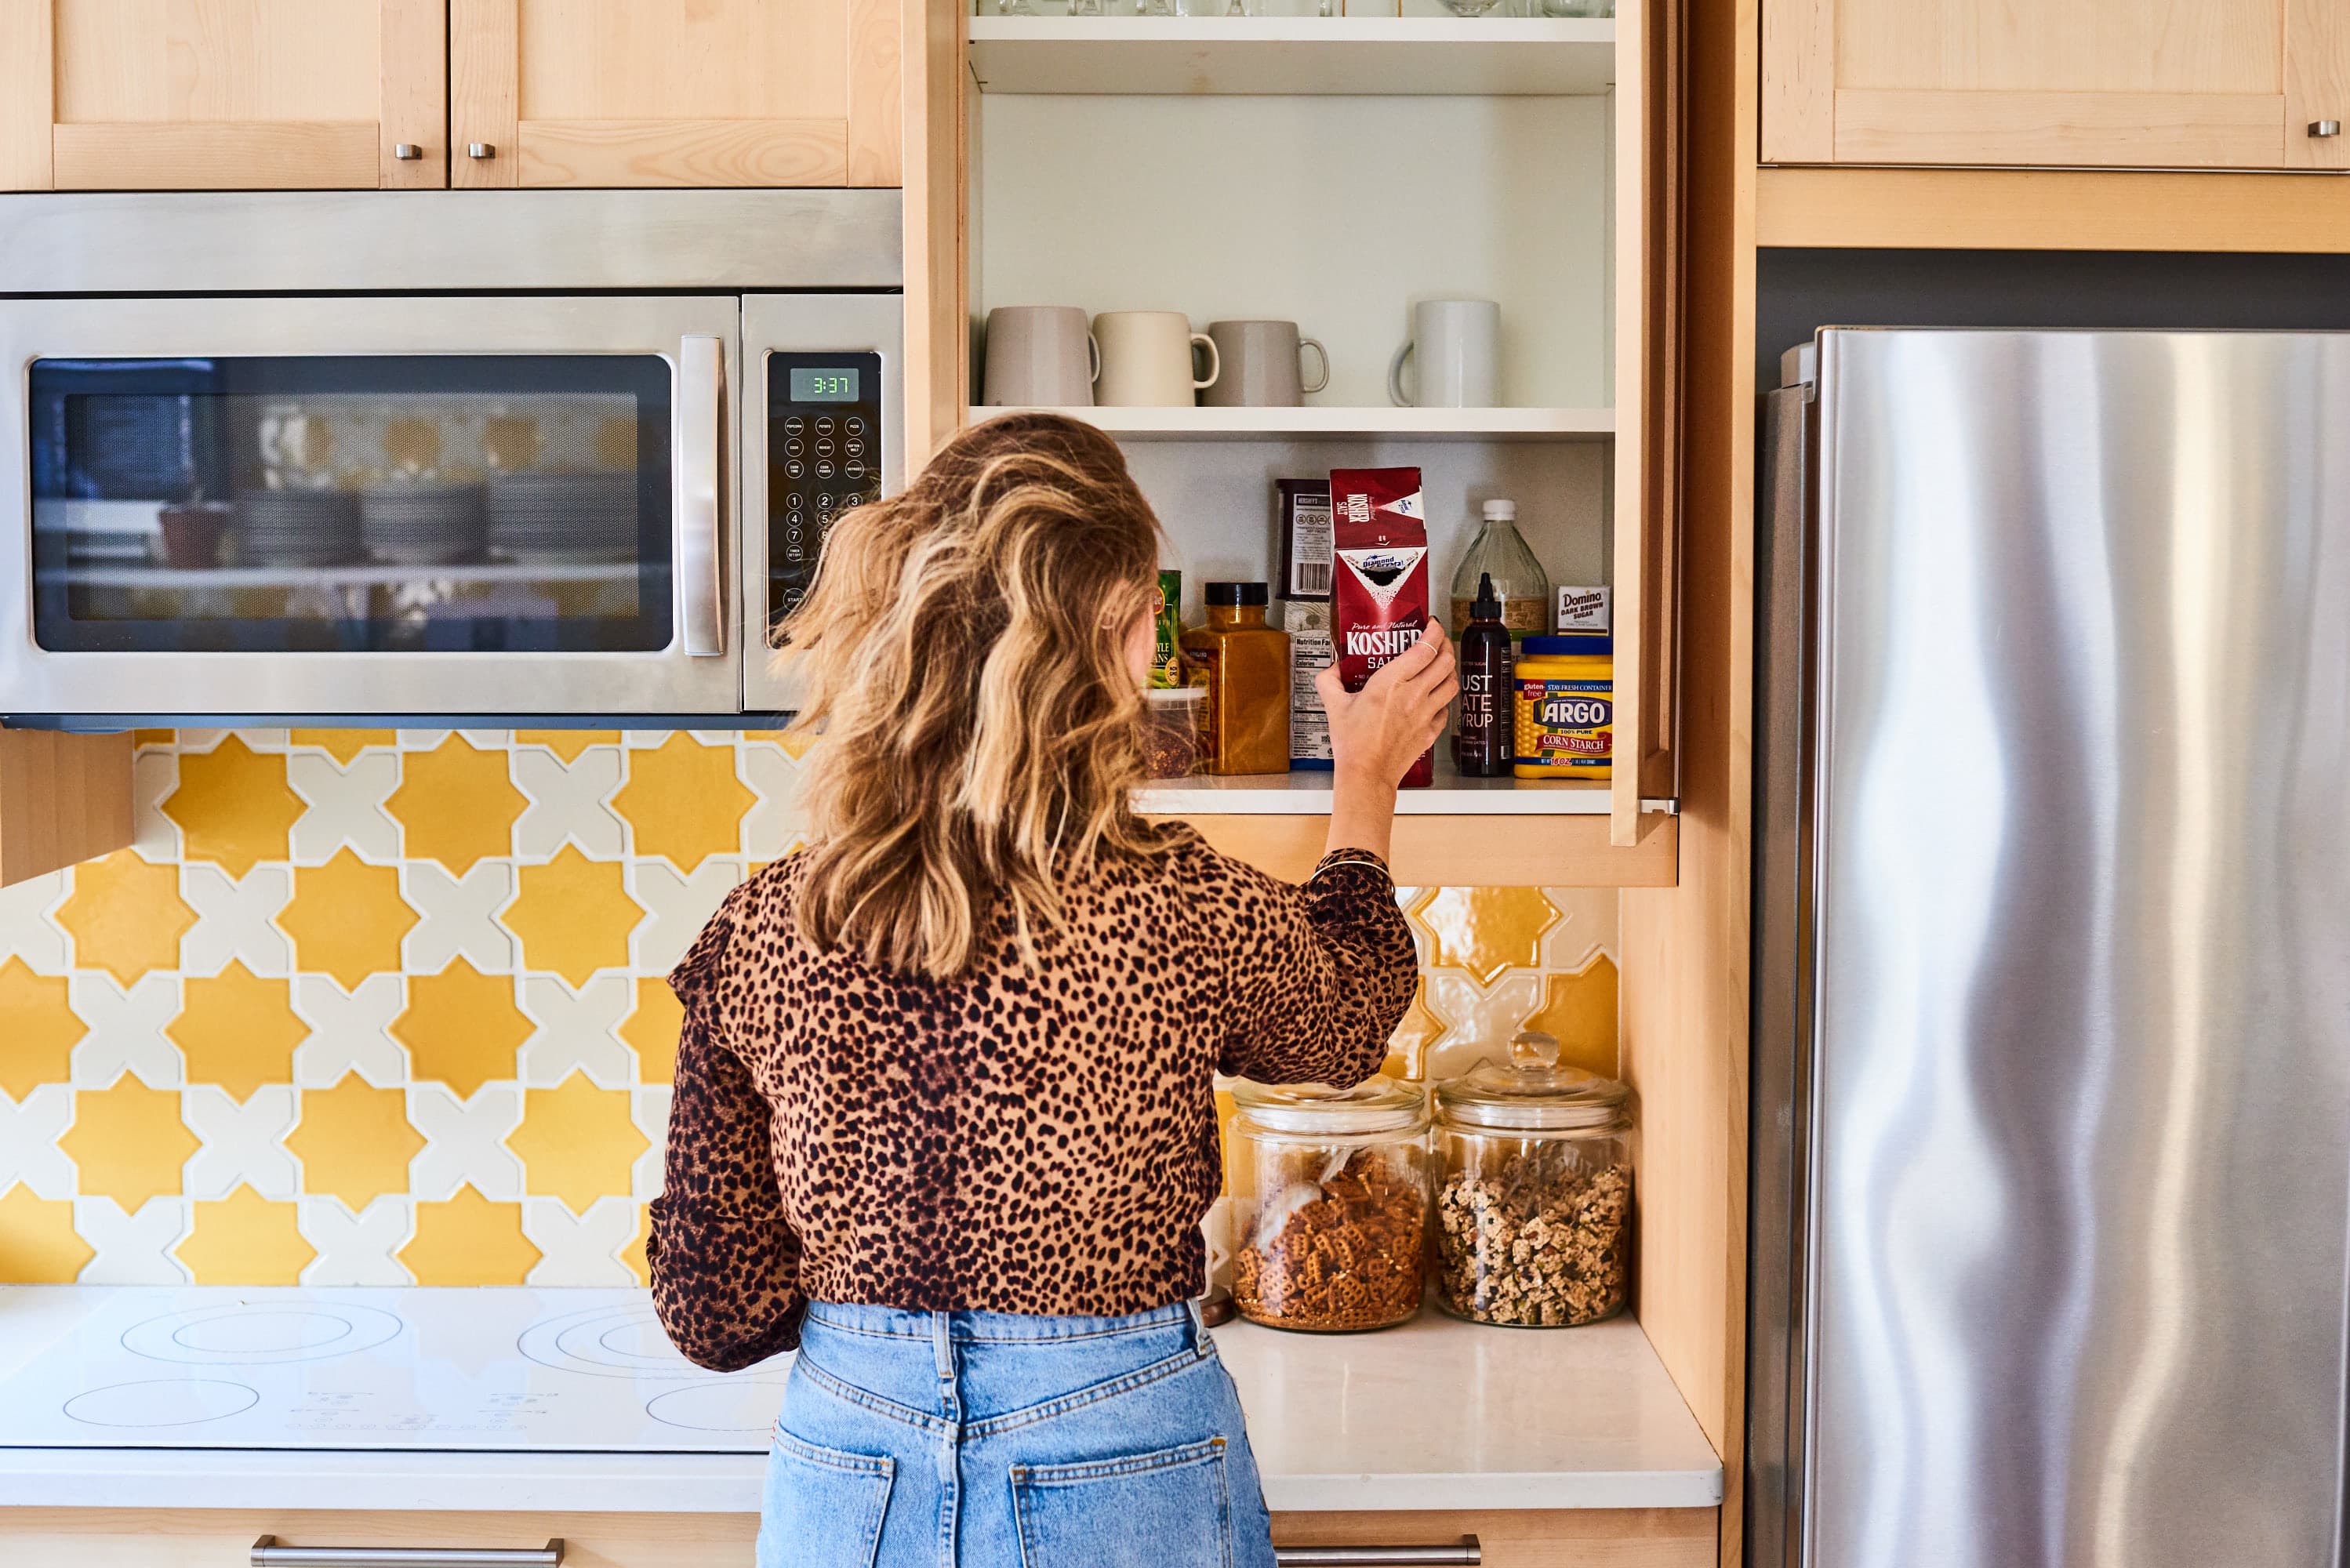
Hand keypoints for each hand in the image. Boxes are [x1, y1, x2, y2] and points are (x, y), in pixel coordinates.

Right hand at [1316, 621, 1457, 789]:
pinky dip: (1444, 699)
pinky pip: (1446, 709)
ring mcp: (1425, 714)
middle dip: (1445, 646)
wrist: (1366, 774)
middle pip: (1445, 661)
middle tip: (1439, 641)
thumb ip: (1329, 681)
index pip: (1425, 648)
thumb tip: (1333, 669)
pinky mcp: (1430, 731)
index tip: (1432, 624)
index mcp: (1391, 683)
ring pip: (1452, 683)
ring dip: (1450, 670)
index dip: (1434, 631)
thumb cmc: (1353, 744)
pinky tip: (1436, 697)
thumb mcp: (1333, 705)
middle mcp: (1413, 695)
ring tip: (1442, 665)